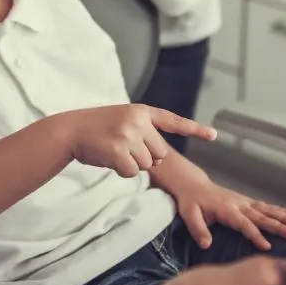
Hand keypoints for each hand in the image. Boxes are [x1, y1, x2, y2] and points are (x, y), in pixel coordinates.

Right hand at [65, 104, 215, 178]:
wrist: (71, 130)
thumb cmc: (97, 128)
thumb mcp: (123, 120)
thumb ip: (143, 132)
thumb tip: (158, 159)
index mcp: (142, 111)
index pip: (173, 121)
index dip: (194, 129)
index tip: (214, 135)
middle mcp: (138, 120)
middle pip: (160, 153)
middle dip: (146, 157)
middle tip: (123, 148)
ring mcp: (128, 134)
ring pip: (147, 165)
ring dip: (132, 165)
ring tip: (113, 151)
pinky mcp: (118, 150)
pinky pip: (132, 173)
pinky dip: (122, 171)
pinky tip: (109, 159)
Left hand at [172, 177, 285, 250]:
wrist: (193, 185)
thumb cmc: (190, 201)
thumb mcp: (189, 214)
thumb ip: (198, 229)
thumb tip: (206, 245)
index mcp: (226, 209)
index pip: (243, 224)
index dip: (255, 235)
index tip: (268, 246)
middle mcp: (238, 204)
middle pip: (261, 217)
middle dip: (279, 226)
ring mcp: (244, 202)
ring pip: (267, 210)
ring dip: (285, 217)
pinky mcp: (246, 201)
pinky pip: (265, 206)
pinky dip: (279, 210)